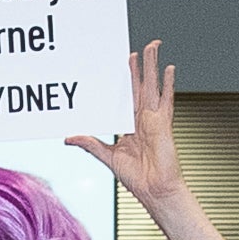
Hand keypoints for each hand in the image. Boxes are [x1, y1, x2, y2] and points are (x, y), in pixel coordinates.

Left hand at [65, 44, 184, 203]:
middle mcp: (144, 120)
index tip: (122, 63)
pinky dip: (169, 84)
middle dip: (139, 67)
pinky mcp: (163, 124)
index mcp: (131, 126)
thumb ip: (90, 144)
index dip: (125, 80)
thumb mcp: (107, 157)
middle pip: (140, 87)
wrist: (155, 191)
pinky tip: (169, 68)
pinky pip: (166, 100)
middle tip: (136, 49)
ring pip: (152, 87)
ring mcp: (155, 120)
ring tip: (152, 47)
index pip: (126, 97)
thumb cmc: (138, 179)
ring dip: (152, 67)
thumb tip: (69, 138)